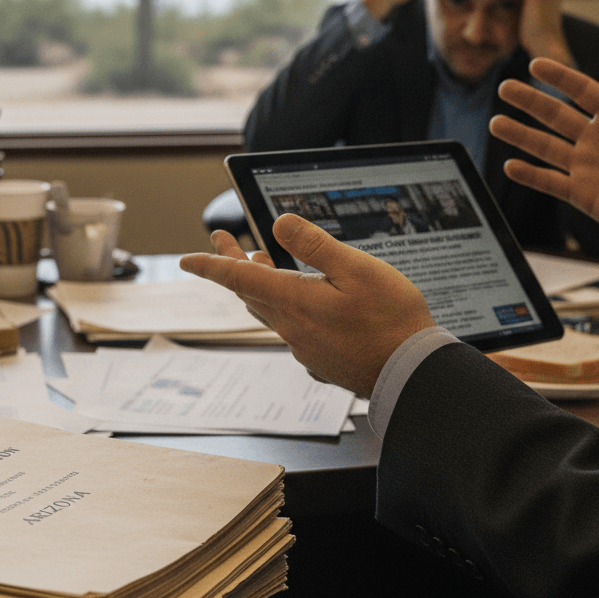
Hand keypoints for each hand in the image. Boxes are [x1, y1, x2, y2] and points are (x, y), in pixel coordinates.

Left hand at [179, 216, 434, 397]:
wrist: (412, 375)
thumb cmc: (392, 320)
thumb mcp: (357, 270)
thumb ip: (315, 245)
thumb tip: (279, 222)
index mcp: (294, 302)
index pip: (238, 279)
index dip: (211, 265)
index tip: (187, 259)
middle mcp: (290, 327)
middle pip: (250, 291)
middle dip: (233, 262)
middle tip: (223, 239)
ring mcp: (303, 346)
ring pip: (268, 310)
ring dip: (258, 284)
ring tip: (258, 261)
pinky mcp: (319, 359)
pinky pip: (289, 327)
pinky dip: (282, 305)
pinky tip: (298, 300)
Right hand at [491, 46, 598, 252]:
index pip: (583, 91)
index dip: (559, 78)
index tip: (535, 64)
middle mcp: (597, 139)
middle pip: (555, 116)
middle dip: (529, 102)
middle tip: (504, 88)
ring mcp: (587, 166)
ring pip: (545, 147)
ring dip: (520, 135)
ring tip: (496, 123)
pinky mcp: (582, 194)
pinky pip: (549, 182)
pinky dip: (529, 175)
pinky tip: (510, 166)